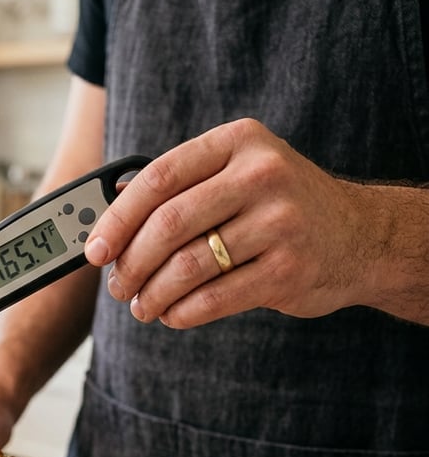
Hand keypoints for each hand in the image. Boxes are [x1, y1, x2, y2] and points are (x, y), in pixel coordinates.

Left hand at [83, 118, 373, 326]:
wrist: (361, 236)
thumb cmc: (279, 205)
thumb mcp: (235, 173)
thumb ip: (179, 185)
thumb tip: (108, 213)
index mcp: (238, 142)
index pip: (158, 178)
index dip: (117, 219)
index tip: (95, 250)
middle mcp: (262, 175)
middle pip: (168, 225)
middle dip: (130, 263)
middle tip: (118, 286)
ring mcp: (280, 222)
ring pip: (187, 266)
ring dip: (152, 294)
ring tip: (141, 306)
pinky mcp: (288, 270)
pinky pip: (213, 298)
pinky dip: (182, 312)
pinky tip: (171, 315)